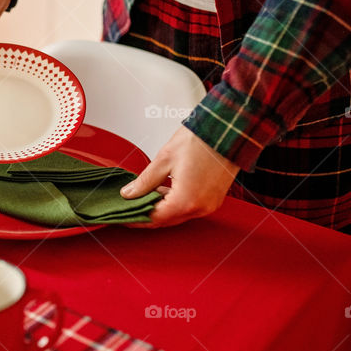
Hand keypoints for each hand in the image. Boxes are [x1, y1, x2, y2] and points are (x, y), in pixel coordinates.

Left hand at [120, 126, 240, 227]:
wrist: (227, 131)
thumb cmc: (200, 141)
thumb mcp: (164, 160)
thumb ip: (144, 181)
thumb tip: (129, 193)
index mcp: (185, 201)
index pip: (153, 218)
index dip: (135, 218)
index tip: (123, 215)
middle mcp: (199, 208)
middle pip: (166, 219)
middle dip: (146, 213)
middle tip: (129, 205)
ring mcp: (209, 204)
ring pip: (177, 214)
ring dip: (160, 207)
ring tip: (144, 193)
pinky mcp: (214, 198)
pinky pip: (190, 207)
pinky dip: (175, 202)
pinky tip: (163, 189)